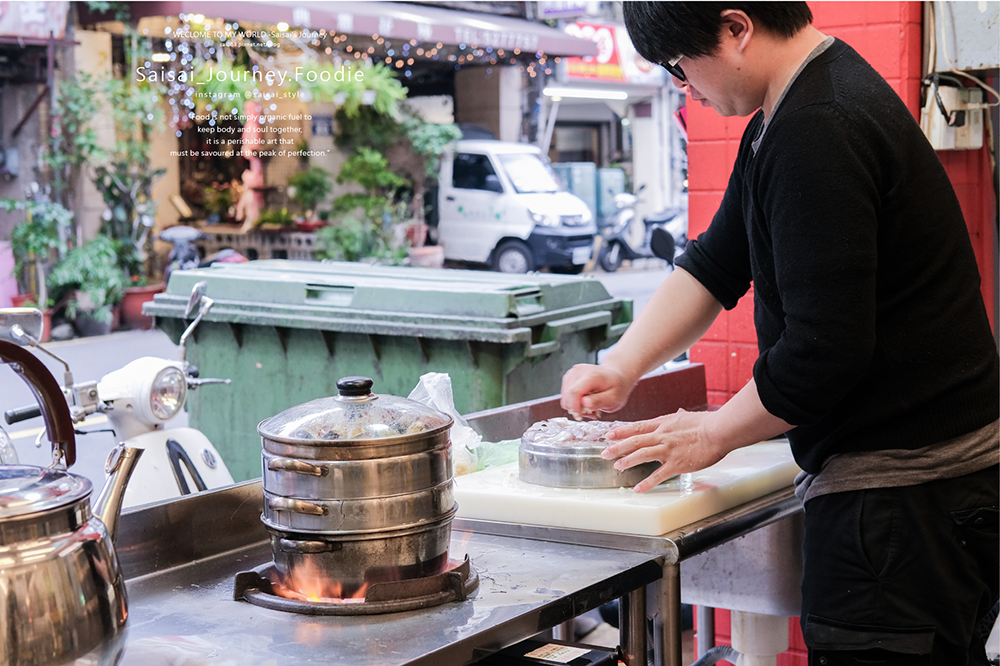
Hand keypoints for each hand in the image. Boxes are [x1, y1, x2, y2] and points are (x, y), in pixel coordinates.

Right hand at [560, 363, 633, 418]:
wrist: (615, 376)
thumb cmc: (616, 387)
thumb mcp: (614, 398)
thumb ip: (600, 401)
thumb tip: (584, 403)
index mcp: (592, 375)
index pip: (574, 392)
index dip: (574, 407)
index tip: (580, 416)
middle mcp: (579, 371)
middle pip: (567, 395)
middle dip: (576, 408)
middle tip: (590, 413)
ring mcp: (572, 373)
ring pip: (565, 396)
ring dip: (575, 405)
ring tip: (589, 407)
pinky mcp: (569, 377)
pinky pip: (565, 394)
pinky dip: (573, 401)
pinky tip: (585, 402)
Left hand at [601, 409, 728, 492]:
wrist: (718, 431)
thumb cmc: (706, 423)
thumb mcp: (687, 417)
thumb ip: (679, 417)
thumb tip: (678, 412)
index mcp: (663, 423)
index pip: (637, 427)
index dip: (621, 431)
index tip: (609, 435)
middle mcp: (662, 436)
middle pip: (634, 441)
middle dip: (617, 447)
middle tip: (605, 453)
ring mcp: (668, 450)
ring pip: (641, 455)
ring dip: (627, 461)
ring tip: (617, 466)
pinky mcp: (677, 464)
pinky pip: (658, 475)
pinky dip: (647, 483)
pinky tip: (638, 489)